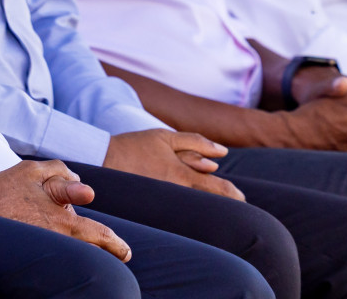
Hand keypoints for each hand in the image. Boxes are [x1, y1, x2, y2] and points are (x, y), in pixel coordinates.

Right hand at [0, 161, 129, 261]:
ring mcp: (44, 247)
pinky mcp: (31, 251)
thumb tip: (84, 186)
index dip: (117, 245)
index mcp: (63, 221)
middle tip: (110, 249)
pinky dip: (59, 246)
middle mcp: (56, 238)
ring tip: (68, 233)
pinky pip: (54, 251)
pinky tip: (46, 235)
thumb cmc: (4, 188)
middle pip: (89, 249)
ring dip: (77, 245)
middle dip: (100, 249)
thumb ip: (62, 174)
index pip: (100, 236)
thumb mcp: (34, 171)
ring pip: (72, 250)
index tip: (126, 253)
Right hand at [103, 129, 243, 200]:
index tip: (242, 199)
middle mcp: (176, 193)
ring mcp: (165, 203)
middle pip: (209, 204)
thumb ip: (196, 142)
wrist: (103, 160)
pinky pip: (177, 210)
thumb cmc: (136, 146)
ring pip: (194, 207)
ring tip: (215, 207)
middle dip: (224, 205)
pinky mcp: (155, 209)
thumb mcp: (166, 137)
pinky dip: (187, 209)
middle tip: (235, 205)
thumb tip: (223, 152)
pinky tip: (188, 207)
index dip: (234, 195)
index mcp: (182, 175)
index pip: (218, 190)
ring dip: (206, 207)